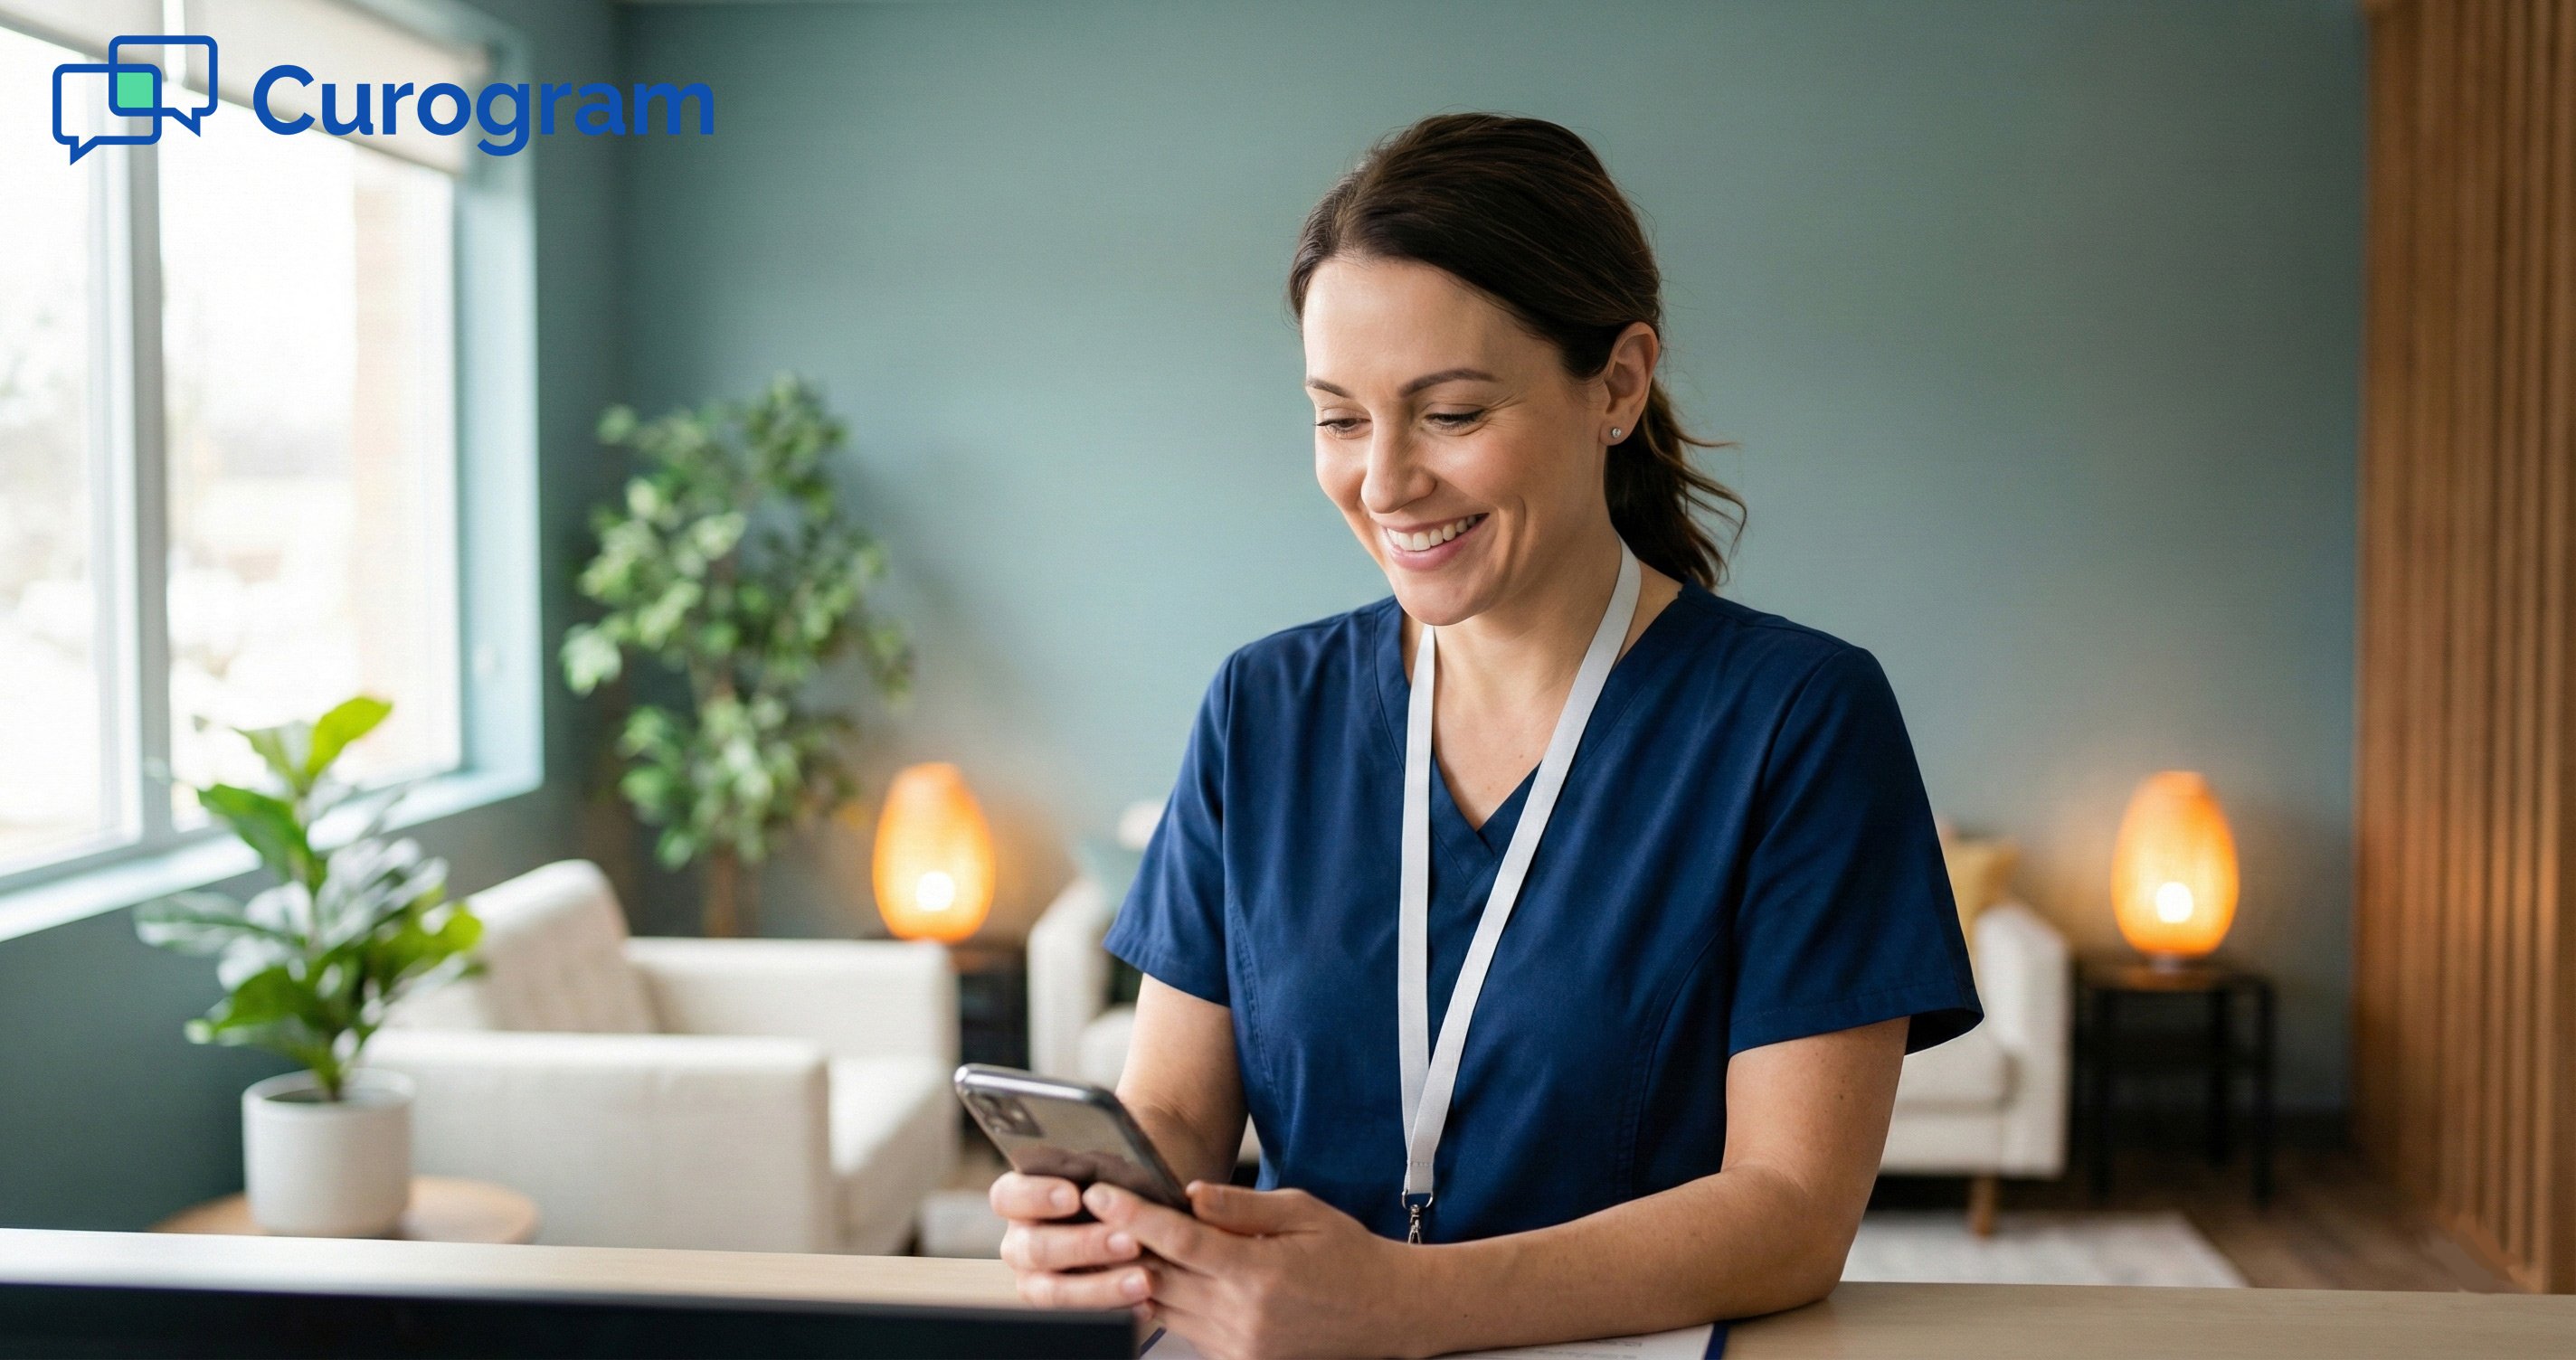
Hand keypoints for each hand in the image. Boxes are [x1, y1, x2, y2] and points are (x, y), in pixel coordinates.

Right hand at [989, 1171, 1152, 1321]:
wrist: (1119, 1236)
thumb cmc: (1105, 1197)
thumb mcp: (1100, 1179)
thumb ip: (1098, 1174)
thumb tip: (1118, 1171)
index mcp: (1018, 1202)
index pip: (1007, 1197)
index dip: (1036, 1196)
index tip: (1075, 1196)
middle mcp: (1018, 1243)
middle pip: (1035, 1248)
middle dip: (1085, 1245)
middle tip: (1130, 1241)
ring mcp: (1032, 1280)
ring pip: (1053, 1291)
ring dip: (1101, 1286)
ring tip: (1144, 1280)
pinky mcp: (1054, 1310)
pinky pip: (1077, 1317)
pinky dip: (1114, 1310)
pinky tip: (1143, 1304)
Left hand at [1084, 1179, 1420, 1359]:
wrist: (1386, 1312)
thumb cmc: (1348, 1255)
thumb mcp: (1302, 1212)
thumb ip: (1241, 1206)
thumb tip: (1190, 1193)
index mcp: (1259, 1273)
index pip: (1179, 1240)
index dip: (1133, 1216)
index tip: (1102, 1194)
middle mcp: (1243, 1317)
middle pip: (1159, 1277)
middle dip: (1123, 1243)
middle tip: (1095, 1212)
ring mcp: (1239, 1346)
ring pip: (1165, 1307)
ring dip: (1140, 1273)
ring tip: (1124, 1239)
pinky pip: (1186, 1330)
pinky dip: (1168, 1301)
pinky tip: (1166, 1274)